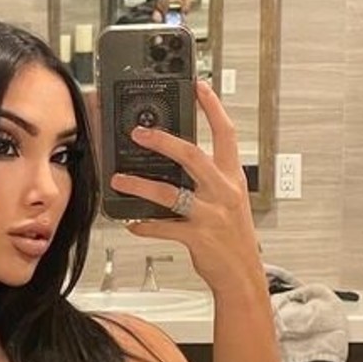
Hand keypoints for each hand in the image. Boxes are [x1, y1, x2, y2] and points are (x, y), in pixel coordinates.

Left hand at [108, 78, 262, 295]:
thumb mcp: (228, 201)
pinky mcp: (198, 237)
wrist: (243, 275)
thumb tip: (174, 161)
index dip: (212, 108)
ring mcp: (211, 214)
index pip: (226, 134)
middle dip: (163, 141)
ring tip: (119, 179)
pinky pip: (163, 227)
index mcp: (232, 178)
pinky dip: (144, 225)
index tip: (198, 86)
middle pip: (192, 156)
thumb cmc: (232, 237)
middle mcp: (224, 191)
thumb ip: (209, 180)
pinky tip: (131, 222)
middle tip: (139, 132)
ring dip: (140, 185)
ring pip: (170, 193)